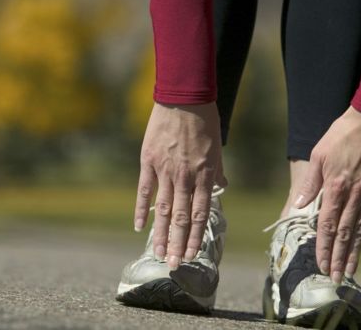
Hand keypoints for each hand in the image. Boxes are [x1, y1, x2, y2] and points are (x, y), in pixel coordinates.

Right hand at [134, 102, 225, 269]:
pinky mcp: (149, 161)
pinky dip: (142, 209)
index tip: (191, 255)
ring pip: (162, 209)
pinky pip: (144, 190)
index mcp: (205, 174)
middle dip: (177, 244)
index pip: (200, 214)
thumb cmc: (204, 119)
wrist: (183, 95)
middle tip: (173, 265)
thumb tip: (221, 187)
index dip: (194, 237)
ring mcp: (165, 170)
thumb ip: (217, 170)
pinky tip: (139, 227)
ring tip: (158, 253)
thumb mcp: (217, 146)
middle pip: (180, 218)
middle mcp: (186, 177)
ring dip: (160, 233)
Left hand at [294, 106, 360, 282]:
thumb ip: (311, 182)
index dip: (324, 246)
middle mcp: (355, 194)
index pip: (327, 224)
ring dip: (354, 252)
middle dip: (337, 256)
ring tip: (349, 271)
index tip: (321, 263)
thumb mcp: (319, 154)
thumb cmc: (342, 134)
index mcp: (336, 186)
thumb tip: (301, 205)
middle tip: (333, 276)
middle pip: (344, 233)